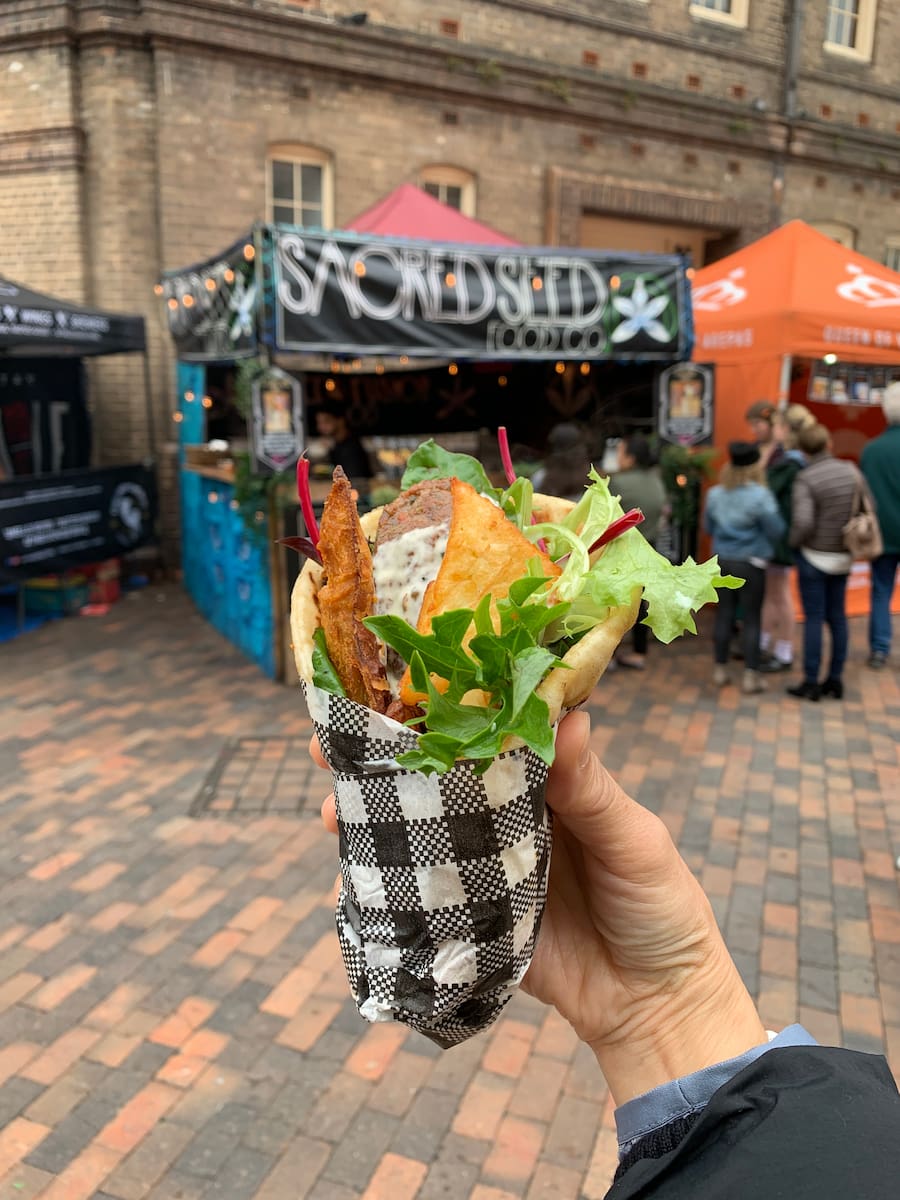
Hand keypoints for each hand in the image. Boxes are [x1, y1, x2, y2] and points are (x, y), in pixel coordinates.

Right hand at [312, 716, 765, 1105]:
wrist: (655, 1005)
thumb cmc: (661, 907)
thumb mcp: (634, 841)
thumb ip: (594, 788)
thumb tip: (569, 716)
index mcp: (550, 782)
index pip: (491, 730)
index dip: (446, 706)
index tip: (399, 682)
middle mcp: (509, 815)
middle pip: (441, 774)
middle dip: (387, 755)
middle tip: (333, 741)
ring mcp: (485, 866)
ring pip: (421, 828)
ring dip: (374, 813)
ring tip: (332, 804)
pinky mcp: (472, 917)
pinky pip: (422, 893)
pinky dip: (385, 879)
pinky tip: (348, 867)